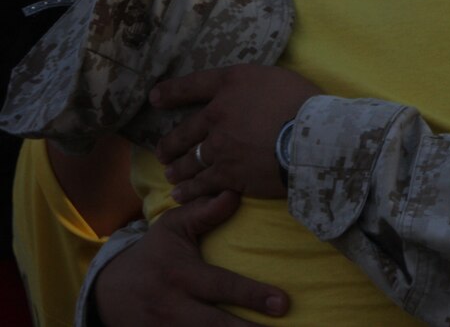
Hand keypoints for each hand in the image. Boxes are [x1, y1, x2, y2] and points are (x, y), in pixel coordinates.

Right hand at [94, 192, 288, 325]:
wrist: (108, 291)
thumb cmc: (153, 254)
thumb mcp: (172, 228)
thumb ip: (203, 212)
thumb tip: (234, 193)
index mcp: (181, 276)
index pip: (222, 287)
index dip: (252, 296)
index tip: (283, 303)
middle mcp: (174, 307)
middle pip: (216, 326)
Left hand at [152, 65, 319, 200]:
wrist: (314, 137)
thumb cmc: (304, 103)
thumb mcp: (278, 78)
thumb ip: (255, 86)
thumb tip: (252, 95)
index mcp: (231, 85)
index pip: (194, 85)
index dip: (172, 91)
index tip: (155, 98)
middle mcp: (218, 113)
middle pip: (185, 130)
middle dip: (170, 143)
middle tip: (161, 152)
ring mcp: (220, 146)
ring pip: (190, 159)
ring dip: (179, 168)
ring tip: (171, 175)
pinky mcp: (228, 174)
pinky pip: (202, 184)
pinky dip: (190, 190)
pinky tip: (181, 196)